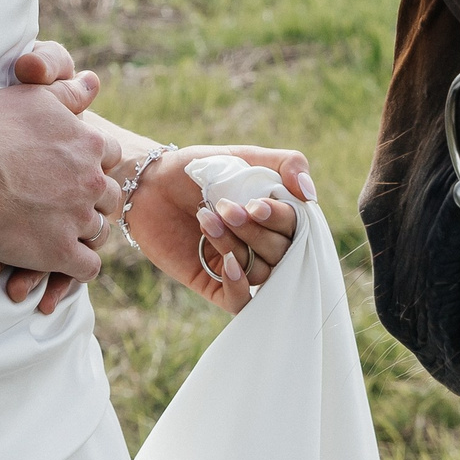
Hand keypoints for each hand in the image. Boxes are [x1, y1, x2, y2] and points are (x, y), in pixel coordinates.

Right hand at [0, 48, 113, 284]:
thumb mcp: (33, 96)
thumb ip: (68, 93)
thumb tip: (93, 81)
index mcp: (89, 144)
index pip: (110, 157)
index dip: (92, 164)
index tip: (72, 171)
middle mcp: (92, 181)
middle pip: (108, 197)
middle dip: (91, 201)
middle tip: (64, 206)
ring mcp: (77, 218)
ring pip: (98, 232)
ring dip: (82, 233)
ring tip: (57, 234)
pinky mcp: (59, 251)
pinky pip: (87, 267)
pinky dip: (76, 268)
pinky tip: (60, 263)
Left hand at [124, 144, 312, 314]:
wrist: (149, 184)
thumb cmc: (198, 168)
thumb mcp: (243, 156)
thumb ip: (286, 164)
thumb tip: (311, 195)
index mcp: (275, 215)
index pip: (298, 228)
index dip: (280, 219)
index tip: (254, 204)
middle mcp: (263, 244)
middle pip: (282, 253)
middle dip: (252, 231)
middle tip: (223, 207)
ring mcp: (240, 265)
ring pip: (260, 272)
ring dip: (234, 247)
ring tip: (205, 219)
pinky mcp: (214, 285)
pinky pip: (241, 303)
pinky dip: (239, 286)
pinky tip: (226, 263)